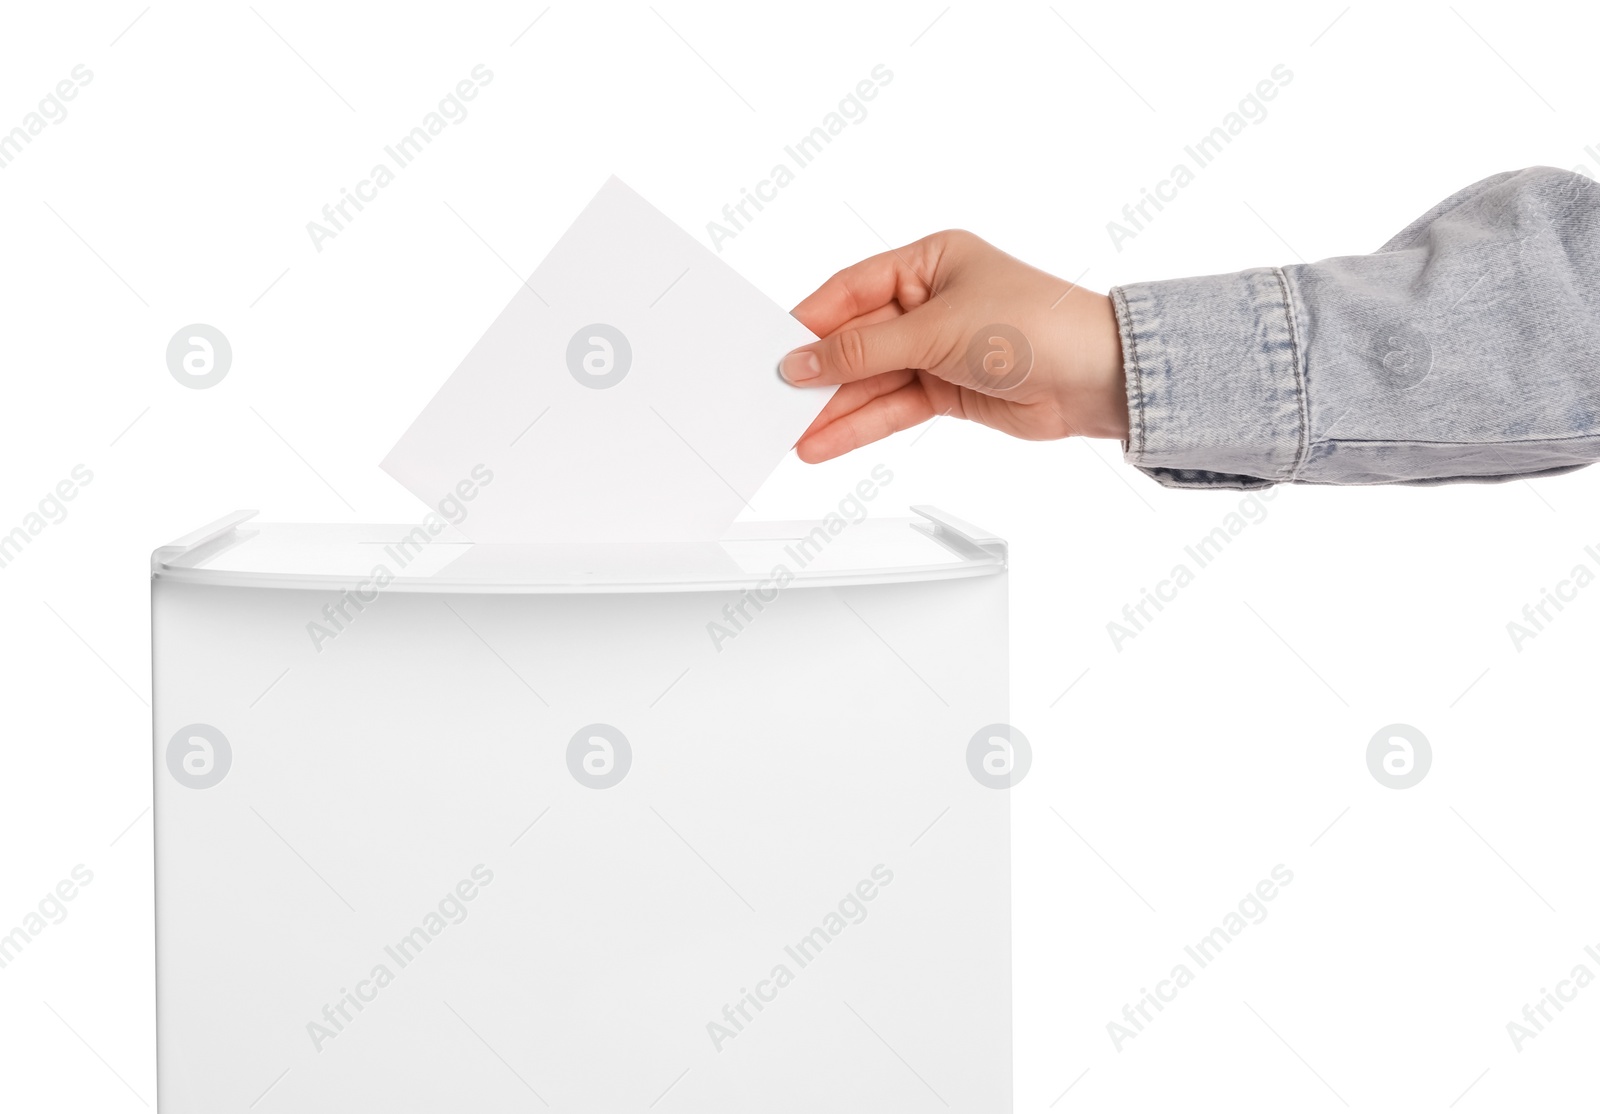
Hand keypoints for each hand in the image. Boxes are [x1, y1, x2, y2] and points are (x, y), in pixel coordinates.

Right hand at [783, 230, 1127, 462]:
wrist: (1097, 377)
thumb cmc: (1035, 325)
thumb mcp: (935, 329)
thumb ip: (863, 349)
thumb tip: (803, 360)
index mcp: (928, 261)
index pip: (850, 290)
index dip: (811, 323)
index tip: (775, 351)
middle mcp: (929, 302)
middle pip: (856, 340)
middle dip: (818, 373)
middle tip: (774, 399)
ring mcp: (936, 349)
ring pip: (870, 380)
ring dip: (832, 408)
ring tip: (791, 433)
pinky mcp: (945, 390)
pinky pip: (890, 408)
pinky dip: (859, 426)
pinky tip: (824, 441)